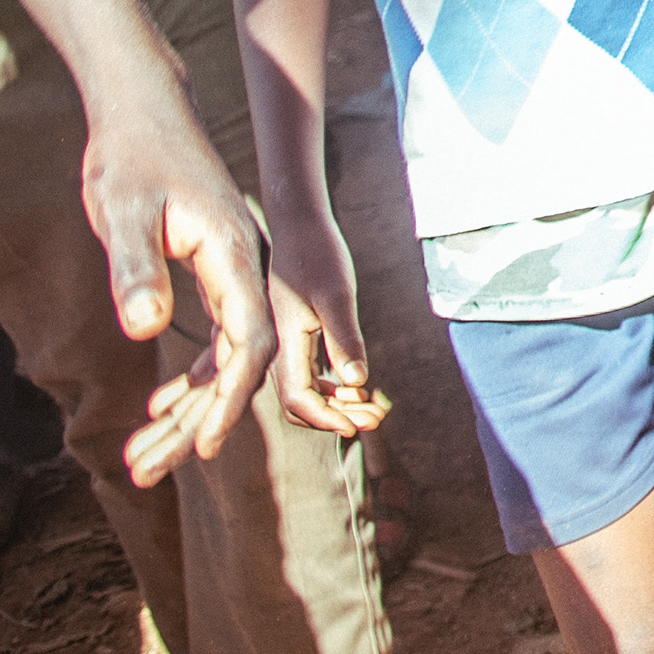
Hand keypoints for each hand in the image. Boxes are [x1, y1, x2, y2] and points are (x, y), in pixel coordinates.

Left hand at [81, 73, 275, 483]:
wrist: (142, 112)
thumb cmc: (133, 156)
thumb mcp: (124, 212)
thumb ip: (135, 270)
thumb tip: (142, 331)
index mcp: (236, 256)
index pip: (248, 340)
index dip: (229, 397)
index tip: (201, 447)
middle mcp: (245, 268)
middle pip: (239, 360)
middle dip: (196, 422)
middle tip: (143, 473)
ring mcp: (231, 271)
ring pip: (226, 355)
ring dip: (188, 409)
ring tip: (141, 459)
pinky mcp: (211, 271)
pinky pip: (215, 338)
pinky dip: (192, 378)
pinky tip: (158, 409)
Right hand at [257, 214, 389, 440]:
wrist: (300, 225)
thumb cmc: (318, 255)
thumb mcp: (336, 294)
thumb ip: (344, 338)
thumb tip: (357, 382)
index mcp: (282, 342)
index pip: (298, 398)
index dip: (327, 418)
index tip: (358, 427)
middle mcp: (278, 348)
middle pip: (301, 401)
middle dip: (336, 417)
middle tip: (375, 421)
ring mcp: (285, 343)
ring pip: (305, 389)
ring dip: (337, 404)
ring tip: (373, 409)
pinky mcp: (295, 334)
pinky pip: (309, 373)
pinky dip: (332, 386)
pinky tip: (357, 386)